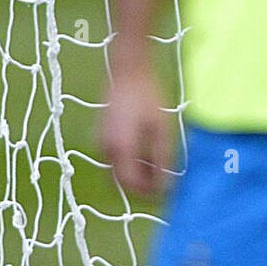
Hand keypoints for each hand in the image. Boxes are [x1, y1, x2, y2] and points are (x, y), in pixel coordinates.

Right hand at [100, 68, 174, 195]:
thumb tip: (166, 183)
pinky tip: (145, 155)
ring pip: (116, 172)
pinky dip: (127, 164)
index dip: (148, 191)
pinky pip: (113, 160)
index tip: (165, 190)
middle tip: (162, 182)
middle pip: (121, 181)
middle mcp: (106, 149)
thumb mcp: (162, 129)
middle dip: (141, 186)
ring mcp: (100, 142)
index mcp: (121, 148)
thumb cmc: (148, 98)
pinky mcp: (100, 136)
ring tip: (156, 167)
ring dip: (134, 175)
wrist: (128, 74)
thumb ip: (163, 158)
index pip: (132, 183)